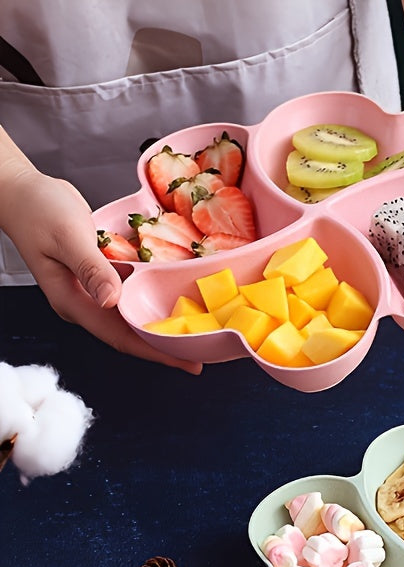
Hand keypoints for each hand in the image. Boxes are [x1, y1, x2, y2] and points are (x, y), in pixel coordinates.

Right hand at [2, 170, 201, 373]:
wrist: (23, 191)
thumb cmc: (38, 210)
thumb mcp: (68, 236)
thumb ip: (91, 268)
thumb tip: (112, 301)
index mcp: (73, 302)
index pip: (120, 337)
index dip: (156, 352)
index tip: (187, 361)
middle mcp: (86, 302)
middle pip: (131, 333)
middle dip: (166, 345)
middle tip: (203, 351)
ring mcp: (93, 290)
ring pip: (133, 315)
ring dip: (162, 323)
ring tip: (197, 330)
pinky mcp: (102, 275)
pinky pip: (132, 293)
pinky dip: (153, 297)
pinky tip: (177, 298)